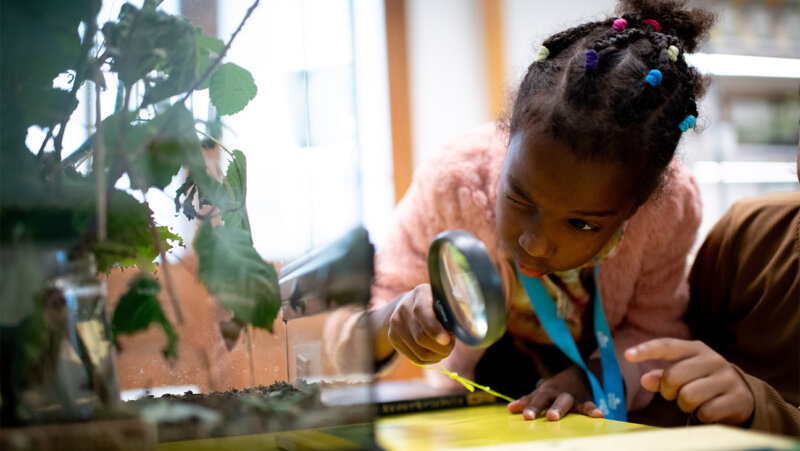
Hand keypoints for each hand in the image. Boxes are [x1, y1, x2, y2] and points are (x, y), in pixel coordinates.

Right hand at [382, 284, 453, 363]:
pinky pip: (414, 357)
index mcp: (420, 294)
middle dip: (441, 347)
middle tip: (451, 346)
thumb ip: (457, 310)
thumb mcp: (446, 300)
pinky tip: (434, 352)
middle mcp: (403, 308)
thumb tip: (469, 326)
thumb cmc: (436, 304)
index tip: (447, 340)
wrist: (408, 305)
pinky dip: (429, 359)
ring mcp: (395, 323)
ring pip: (419, 351)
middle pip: (421, 337)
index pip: (423, 312)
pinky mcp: (393, 337)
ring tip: (444, 349)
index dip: (435, 328)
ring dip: (437, 355)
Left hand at [507, 364, 603, 420]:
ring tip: (552, 416)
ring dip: (559, 408)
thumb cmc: (558, 387)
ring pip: (565, 402)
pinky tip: (599, 415)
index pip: (536, 399)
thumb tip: (509, 409)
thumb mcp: (543, 391)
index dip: (529, 406)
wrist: (583, 373)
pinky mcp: (586, 401)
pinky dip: (593, 410)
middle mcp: (557, 393)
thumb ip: (528, 400)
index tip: (524, 415)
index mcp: (546, 392)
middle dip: (539, 407)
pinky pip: (590, 405)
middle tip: (532, 416)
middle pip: (548, 399)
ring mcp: (571, 397)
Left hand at [625, 338, 754, 424]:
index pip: (667, 345)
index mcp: (696, 348)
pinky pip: (706, 412)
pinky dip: (702, 415)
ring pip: (689, 396)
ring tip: (693, 402)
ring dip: (685, 405)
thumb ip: (661, 376)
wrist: (742, 395)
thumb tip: (645, 379)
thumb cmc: (702, 381)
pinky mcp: (738, 398)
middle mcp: (713, 359)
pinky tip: (708, 410)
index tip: (627, 355)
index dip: (646, 350)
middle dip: (668, 391)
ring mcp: (727, 378)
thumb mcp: (682, 374)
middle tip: (675, 394)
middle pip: (674, 376)